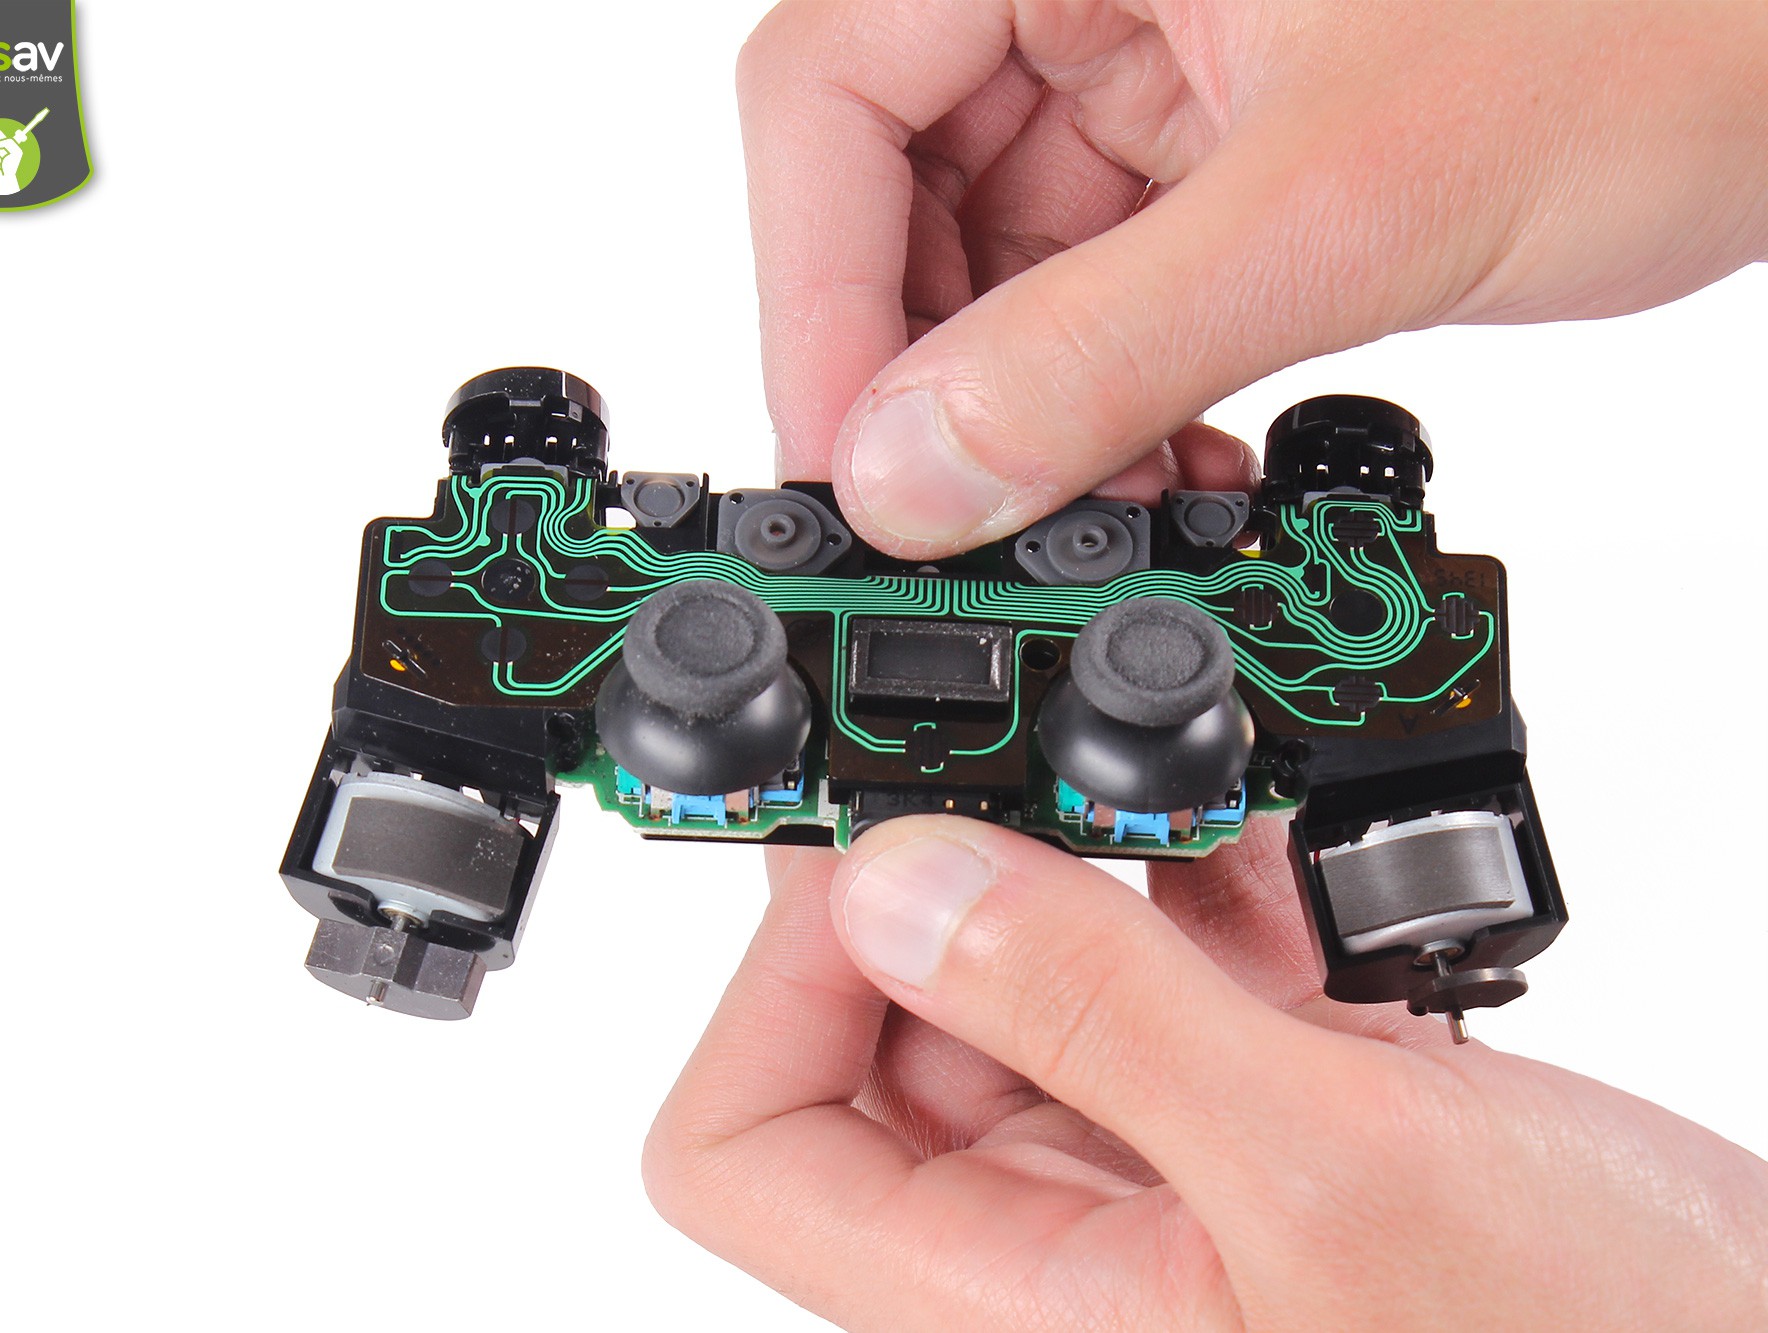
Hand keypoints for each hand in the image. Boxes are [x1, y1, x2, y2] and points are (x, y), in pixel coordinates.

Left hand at [644, 821, 1767, 1329]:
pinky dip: (1201, 876)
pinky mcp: (1265, 1116)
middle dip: (947, 870)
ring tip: (1144, 752)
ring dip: (1081, 852)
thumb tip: (896, 876)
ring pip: (1031, 975)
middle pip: (885, 1028)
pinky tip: (1256, 818)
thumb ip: (1094, 1011)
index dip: (778, 986)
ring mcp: (1160, 1174)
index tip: (885, 850)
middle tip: (1019, 741)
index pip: (747, 1151)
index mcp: (1012, 1312)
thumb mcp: (1330, 1177)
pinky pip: (1169, 969)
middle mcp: (1059, 1247)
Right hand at [738, 0, 1767, 553]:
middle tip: (961, 523)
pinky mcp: (1209, 148)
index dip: (812, 291)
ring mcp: (1148, 59)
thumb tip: (911, 476)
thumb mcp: (1351, 204)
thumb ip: (1103, 347)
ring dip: (1020, 410)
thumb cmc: (1671, 6)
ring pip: (987, 260)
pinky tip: (1162, 471)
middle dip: (925, 377)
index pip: (829, 94)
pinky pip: (1090, 288)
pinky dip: (1104, 398)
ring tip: (1093, 516)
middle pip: (890, 190)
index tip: (850, 460)